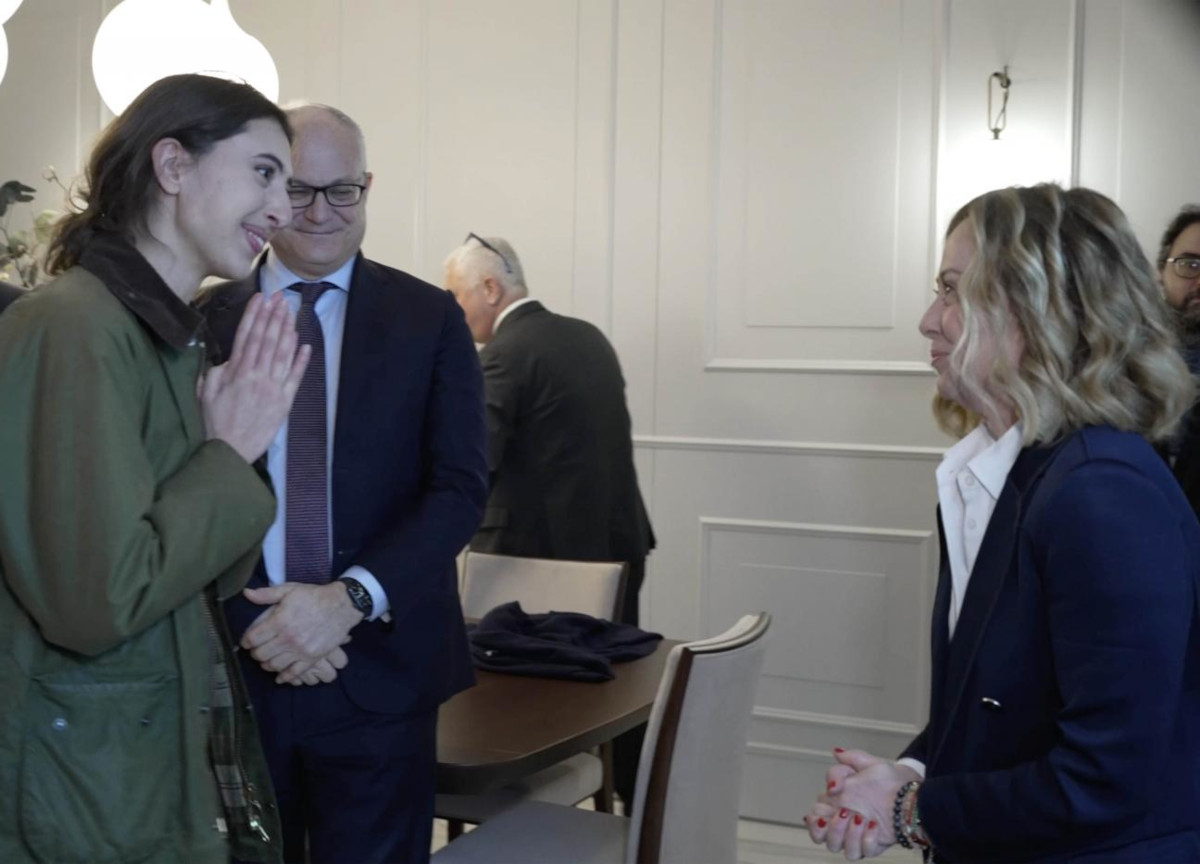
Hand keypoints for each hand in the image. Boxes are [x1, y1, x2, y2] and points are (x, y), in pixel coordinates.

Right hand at [201, 292, 309, 462]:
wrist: (228, 451)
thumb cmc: (213, 422)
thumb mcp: (205, 392)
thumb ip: (216, 371)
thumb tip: (227, 355)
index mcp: (235, 372)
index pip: (247, 336)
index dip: (255, 315)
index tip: (261, 297)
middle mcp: (256, 377)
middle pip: (267, 340)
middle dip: (273, 316)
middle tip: (280, 296)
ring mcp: (272, 389)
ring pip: (282, 354)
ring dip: (287, 331)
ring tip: (291, 312)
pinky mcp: (284, 402)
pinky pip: (295, 377)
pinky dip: (301, 360)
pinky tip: (305, 344)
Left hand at [241, 582, 362, 682]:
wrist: (342, 605)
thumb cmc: (314, 596)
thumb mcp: (290, 590)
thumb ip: (266, 594)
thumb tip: (246, 593)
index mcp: (280, 621)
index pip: (252, 638)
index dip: (245, 641)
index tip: (247, 641)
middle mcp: (288, 638)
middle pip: (261, 654)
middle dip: (255, 653)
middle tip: (257, 649)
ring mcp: (300, 650)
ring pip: (274, 665)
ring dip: (267, 664)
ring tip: (267, 659)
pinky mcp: (312, 658)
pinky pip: (293, 673)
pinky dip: (284, 677)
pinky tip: (280, 677)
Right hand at [806, 748, 920, 859]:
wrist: (912, 796)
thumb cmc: (891, 781)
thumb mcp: (871, 764)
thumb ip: (852, 758)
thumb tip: (836, 752)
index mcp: (837, 804)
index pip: (814, 816)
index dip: (816, 815)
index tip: (831, 801)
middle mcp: (844, 823)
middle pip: (822, 837)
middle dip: (830, 827)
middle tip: (844, 813)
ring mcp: (857, 836)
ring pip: (838, 847)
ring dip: (847, 834)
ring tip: (860, 818)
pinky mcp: (872, 846)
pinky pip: (863, 851)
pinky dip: (867, 840)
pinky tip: (875, 826)